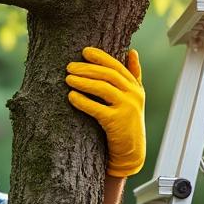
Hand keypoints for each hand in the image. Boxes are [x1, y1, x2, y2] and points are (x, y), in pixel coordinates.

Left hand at [66, 46, 145, 177]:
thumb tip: (132, 51)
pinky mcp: (117, 122)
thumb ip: (133, 75)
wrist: (131, 151)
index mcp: (135, 87)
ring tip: (68, 78)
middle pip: (108, 75)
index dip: (101, 57)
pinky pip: (97, 108)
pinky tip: (71, 96)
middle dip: (88, 68)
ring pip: (103, 88)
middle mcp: (134, 95)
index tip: (85, 51)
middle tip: (69, 66)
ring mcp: (127, 108)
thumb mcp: (134, 97)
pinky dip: (83, 101)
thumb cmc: (127, 122)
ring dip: (83, 81)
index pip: (117, 66)